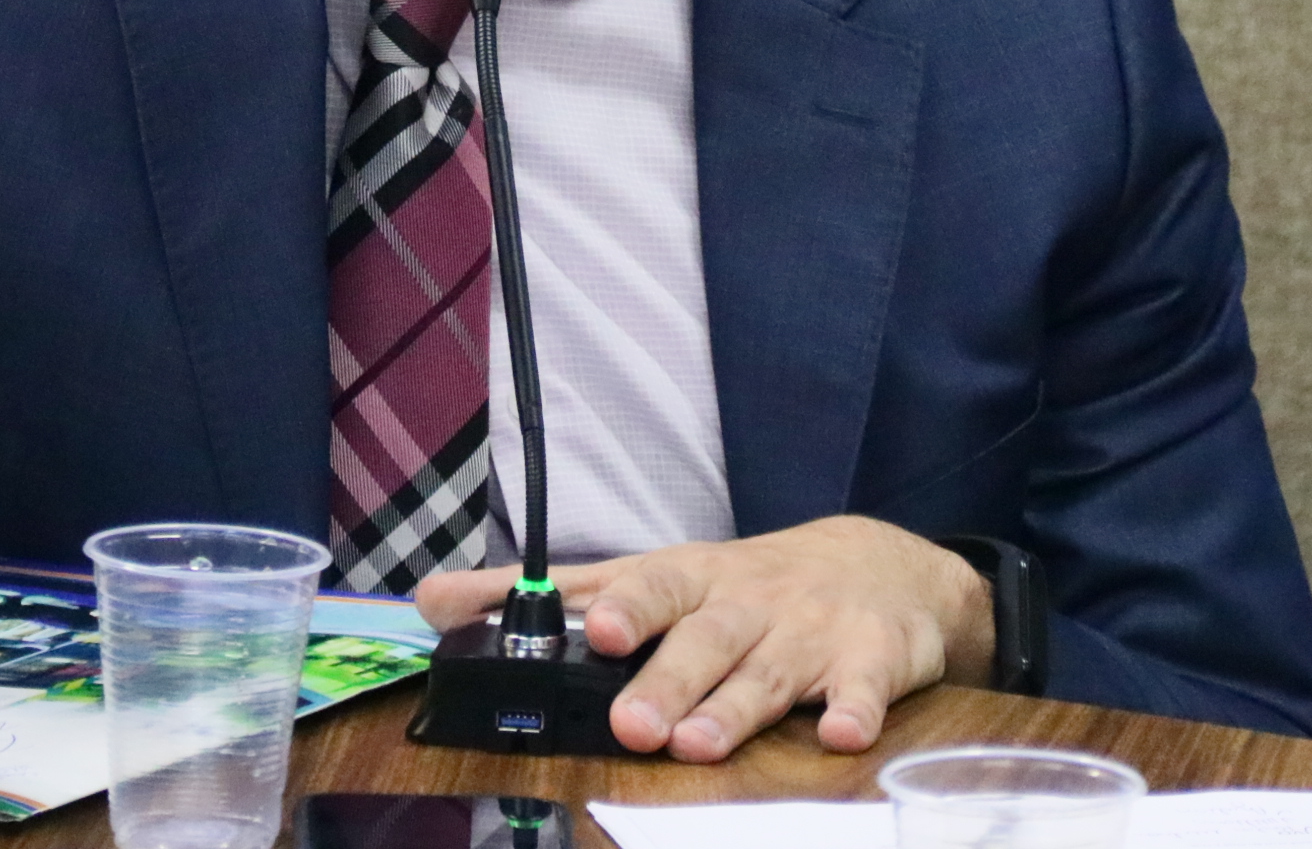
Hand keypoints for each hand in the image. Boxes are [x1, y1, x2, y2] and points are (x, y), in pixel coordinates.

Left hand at [412, 516, 995, 761]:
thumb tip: (432, 602)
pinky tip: (839, 733)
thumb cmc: (745, 585)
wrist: (879, 567)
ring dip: (735, 707)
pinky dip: (853, 710)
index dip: (622, 607)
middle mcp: (746, 603)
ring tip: (698, 744)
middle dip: (668, 677)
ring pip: (768, 672)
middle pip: (704, 637)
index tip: (593, 629)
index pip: (647, 584)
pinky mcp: (869, 661)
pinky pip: (863, 690)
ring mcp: (809, 631)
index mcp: (690, 580)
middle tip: (634, 723)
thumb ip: (550, 599)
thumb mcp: (653, 578)